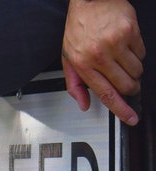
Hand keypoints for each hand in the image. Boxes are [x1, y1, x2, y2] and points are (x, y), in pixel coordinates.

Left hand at [62, 0, 144, 125]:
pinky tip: (125, 46)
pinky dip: (137, 54)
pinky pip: (142, 53)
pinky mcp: (130, 31)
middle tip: (125, 82)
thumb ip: (75, 84)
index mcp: (83, 65)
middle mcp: (100, 55)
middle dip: (130, 88)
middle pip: (127, 85)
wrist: (89, 1)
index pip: (106, 94)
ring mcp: (116, 43)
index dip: (121, 110)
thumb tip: (84, 104)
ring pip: (137, 70)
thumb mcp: (68, 59)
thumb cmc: (78, 29)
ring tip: (120, 59)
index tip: (131, 118)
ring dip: (133, 70)